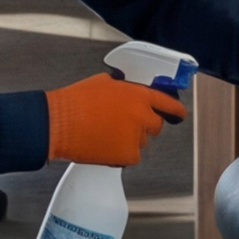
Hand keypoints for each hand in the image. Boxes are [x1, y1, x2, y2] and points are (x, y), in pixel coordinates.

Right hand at [44, 72, 184, 168]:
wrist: (60, 124)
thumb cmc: (76, 101)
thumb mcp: (104, 83)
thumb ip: (125, 89)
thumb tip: (129, 94)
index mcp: (138, 95)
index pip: (168, 103)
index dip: (176, 109)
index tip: (179, 113)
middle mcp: (142, 116)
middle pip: (155, 125)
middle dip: (144, 124)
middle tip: (124, 124)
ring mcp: (136, 137)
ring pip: (141, 141)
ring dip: (129, 138)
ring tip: (105, 132)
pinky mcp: (128, 156)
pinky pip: (131, 156)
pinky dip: (120, 153)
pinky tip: (103, 144)